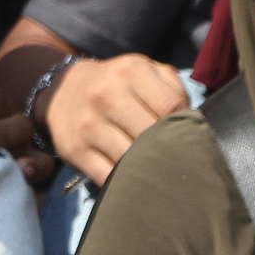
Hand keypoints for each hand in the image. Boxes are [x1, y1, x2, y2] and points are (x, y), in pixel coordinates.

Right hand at [43, 52, 189, 181]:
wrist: (61, 90)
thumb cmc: (115, 84)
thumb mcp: (142, 71)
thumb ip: (173, 88)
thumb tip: (193, 123)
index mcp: (130, 70)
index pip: (171, 106)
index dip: (184, 126)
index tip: (187, 137)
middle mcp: (107, 95)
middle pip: (153, 135)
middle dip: (169, 151)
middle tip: (180, 161)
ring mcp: (89, 124)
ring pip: (132, 158)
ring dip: (149, 170)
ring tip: (160, 173)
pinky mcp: (75, 149)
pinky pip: (108, 176)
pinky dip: (125, 183)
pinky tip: (135, 181)